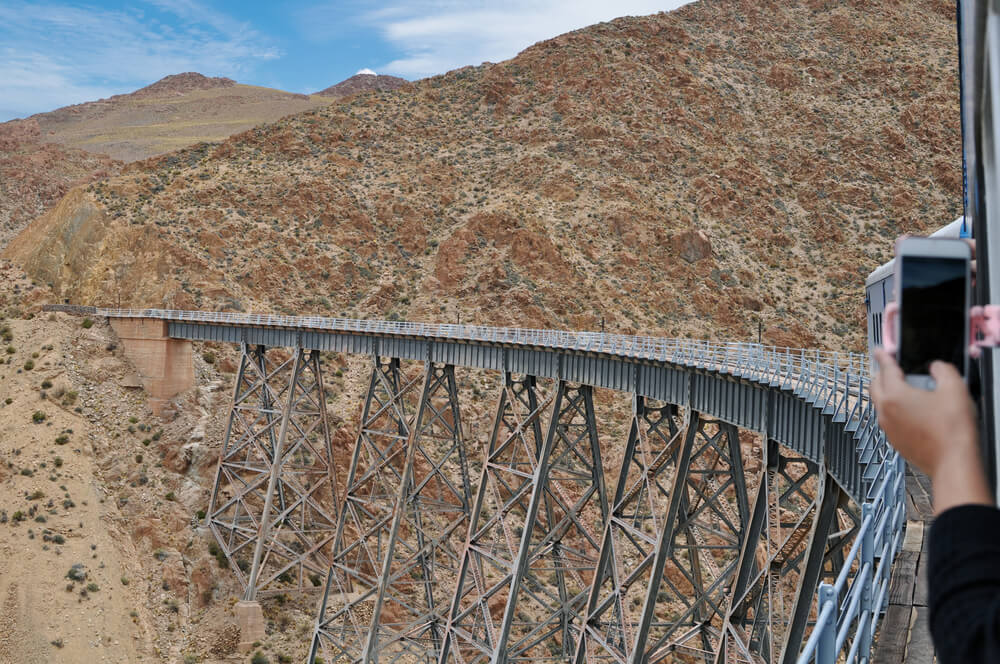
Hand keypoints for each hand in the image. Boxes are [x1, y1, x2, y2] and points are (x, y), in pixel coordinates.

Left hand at [871, 349, 991, 512]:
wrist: (953, 462)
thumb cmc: (952, 430)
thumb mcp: (954, 389)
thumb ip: (943, 370)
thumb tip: (936, 367)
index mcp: (895, 395)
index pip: (886, 369)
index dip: (884, 356)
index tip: (880, 350)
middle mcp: (885, 411)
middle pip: (875, 386)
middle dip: (881, 374)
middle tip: (889, 368)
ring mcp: (888, 428)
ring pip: (879, 404)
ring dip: (886, 393)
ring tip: (902, 389)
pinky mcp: (895, 441)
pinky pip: (888, 420)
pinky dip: (894, 410)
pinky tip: (910, 412)